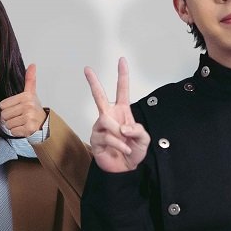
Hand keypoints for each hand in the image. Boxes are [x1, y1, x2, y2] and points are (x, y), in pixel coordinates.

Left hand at [0, 64, 45, 136]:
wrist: (43, 122)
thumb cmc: (34, 108)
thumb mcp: (31, 93)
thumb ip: (30, 79)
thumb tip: (32, 65)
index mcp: (26, 97)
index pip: (3, 105)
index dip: (8, 107)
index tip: (17, 107)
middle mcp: (28, 107)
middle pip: (4, 115)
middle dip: (9, 117)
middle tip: (18, 116)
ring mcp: (28, 118)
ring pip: (7, 124)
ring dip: (12, 124)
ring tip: (21, 121)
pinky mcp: (28, 129)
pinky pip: (13, 131)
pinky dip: (16, 131)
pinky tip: (23, 127)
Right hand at [85, 58, 149, 172]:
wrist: (125, 170)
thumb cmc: (134, 151)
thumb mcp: (144, 139)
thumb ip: (137, 130)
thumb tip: (121, 126)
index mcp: (122, 112)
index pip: (122, 90)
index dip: (122, 75)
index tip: (121, 60)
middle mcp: (109, 116)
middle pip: (99, 96)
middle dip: (93, 82)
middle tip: (87, 69)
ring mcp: (100, 127)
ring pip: (106, 121)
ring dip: (119, 134)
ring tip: (127, 144)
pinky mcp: (95, 139)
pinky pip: (107, 136)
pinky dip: (118, 144)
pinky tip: (124, 150)